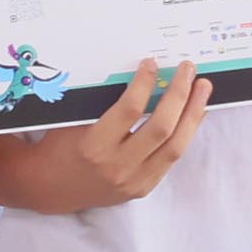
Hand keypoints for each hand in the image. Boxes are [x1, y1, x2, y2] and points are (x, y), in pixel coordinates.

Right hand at [56, 58, 210, 206]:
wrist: (49, 187)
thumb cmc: (58, 147)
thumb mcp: (73, 121)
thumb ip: (103, 103)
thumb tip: (140, 77)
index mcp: (94, 146)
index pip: (130, 109)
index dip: (145, 83)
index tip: (152, 64)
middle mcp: (116, 166)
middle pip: (161, 126)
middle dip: (179, 94)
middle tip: (188, 70)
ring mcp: (133, 180)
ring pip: (176, 145)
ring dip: (193, 113)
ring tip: (202, 89)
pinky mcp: (143, 187)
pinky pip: (172, 158)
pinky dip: (185, 133)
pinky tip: (192, 115)